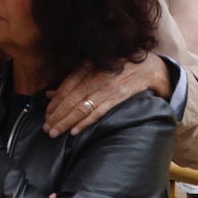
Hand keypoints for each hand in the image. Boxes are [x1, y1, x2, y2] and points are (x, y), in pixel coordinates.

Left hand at [44, 52, 170, 136]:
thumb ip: (73, 80)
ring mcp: (107, 87)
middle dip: (56, 114)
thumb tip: (50, 93)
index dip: (54, 102)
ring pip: (81, 107)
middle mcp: (95, 77)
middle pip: (70, 98)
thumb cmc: (119, 66)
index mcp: (88, 67)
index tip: (46, 114)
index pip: (66, 87)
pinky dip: (85, 122)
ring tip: (54, 132)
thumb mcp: (94, 67)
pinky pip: (98, 112)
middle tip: (46, 128)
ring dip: (66, 121)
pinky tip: (74, 131)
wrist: (150, 66)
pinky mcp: (119, 96)